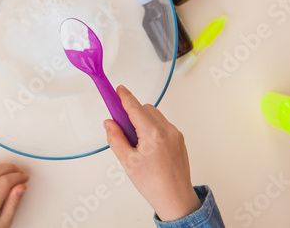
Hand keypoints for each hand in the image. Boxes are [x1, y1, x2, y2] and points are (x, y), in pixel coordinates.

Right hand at [104, 86, 200, 221]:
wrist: (175, 198)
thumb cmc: (153, 184)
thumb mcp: (127, 162)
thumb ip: (115, 138)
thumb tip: (109, 123)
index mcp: (153, 134)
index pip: (135, 108)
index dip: (125, 97)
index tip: (118, 89)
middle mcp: (167, 130)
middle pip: (146, 109)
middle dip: (134, 113)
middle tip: (123, 127)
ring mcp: (175, 134)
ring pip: (155, 116)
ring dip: (144, 121)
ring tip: (137, 142)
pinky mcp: (179, 139)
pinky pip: (163, 125)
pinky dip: (153, 128)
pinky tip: (148, 147)